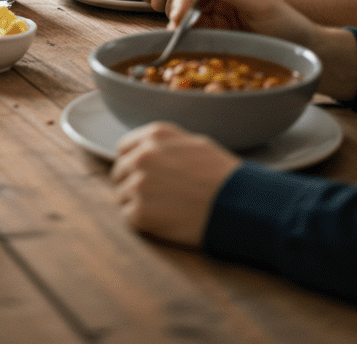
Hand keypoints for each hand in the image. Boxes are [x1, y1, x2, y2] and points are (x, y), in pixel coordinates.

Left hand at [111, 122, 240, 247]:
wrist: (237, 205)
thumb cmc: (222, 175)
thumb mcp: (194, 143)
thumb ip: (165, 144)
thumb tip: (145, 150)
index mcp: (155, 136)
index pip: (123, 148)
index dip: (131, 161)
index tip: (141, 173)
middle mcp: (142, 156)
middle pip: (119, 171)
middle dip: (132, 182)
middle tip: (154, 196)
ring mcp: (139, 184)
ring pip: (122, 194)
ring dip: (136, 202)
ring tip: (163, 209)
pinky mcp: (140, 213)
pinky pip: (129, 215)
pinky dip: (141, 220)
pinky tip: (163, 220)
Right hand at [167, 0, 356, 99]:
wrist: (307, 53)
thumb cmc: (291, 25)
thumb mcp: (264, 5)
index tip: (180, 12)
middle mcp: (221, 6)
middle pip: (189, 6)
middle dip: (178, 14)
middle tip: (175, 28)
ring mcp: (220, 26)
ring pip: (190, 24)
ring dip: (181, 30)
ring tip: (177, 40)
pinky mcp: (220, 44)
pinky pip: (199, 42)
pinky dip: (189, 44)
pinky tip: (185, 48)